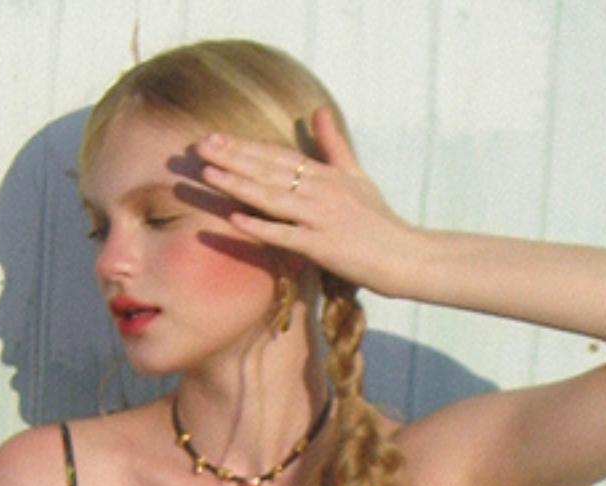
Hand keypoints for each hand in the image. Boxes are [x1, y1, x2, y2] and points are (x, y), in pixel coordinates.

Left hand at [196, 106, 416, 296]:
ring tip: (208, 174)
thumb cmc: (380, 221)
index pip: (277, 155)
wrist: (406, 256)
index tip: (215, 137)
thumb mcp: (357, 176)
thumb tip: (319, 110)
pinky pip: (286, 235)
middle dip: (232, 158)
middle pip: (268, 170)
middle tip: (199, 147)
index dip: (244, 146)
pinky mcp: (324, 247)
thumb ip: (334, 145)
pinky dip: (261, 227)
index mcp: (325, 174)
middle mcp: (320, 191)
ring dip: (238, 185)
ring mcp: (321, 218)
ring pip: (272, 198)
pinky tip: (236, 219)